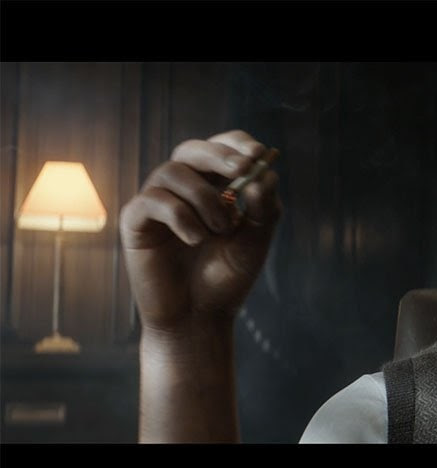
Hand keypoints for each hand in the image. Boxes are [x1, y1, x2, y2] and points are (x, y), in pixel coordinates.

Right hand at [120, 130, 281, 336]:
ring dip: (204, 197)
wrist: (200, 318)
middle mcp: (182, 189)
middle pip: (192, 149)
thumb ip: (264, 208)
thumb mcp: (256, 241)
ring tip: (220, 230)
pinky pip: (153, 200)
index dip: (238, 143)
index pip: (222, 147)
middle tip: (242, 169)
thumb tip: (263, 174)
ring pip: (173, 171)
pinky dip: (180, 216)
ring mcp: (157, 203)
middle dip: (220, 155)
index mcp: (213, 186)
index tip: (259, 154)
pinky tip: (195, 239)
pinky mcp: (136, 222)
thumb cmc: (227, 278)